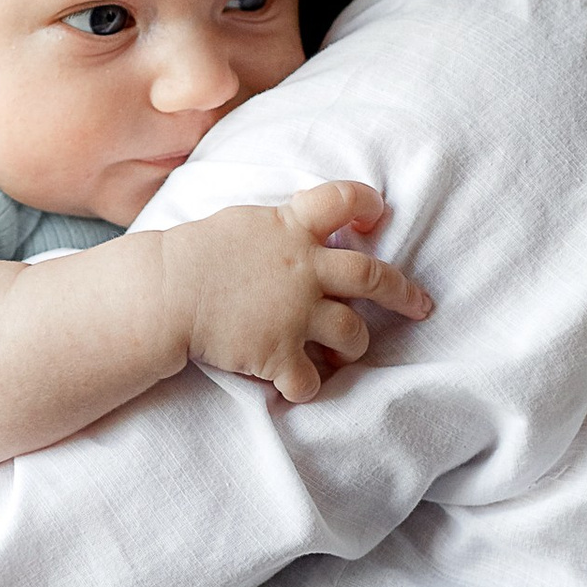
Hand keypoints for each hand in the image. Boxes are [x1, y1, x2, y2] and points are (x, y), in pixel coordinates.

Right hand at [161, 180, 429, 406]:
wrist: (164, 292)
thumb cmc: (194, 254)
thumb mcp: (242, 223)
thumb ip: (279, 226)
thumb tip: (299, 224)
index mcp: (292, 229)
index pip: (344, 200)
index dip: (368, 205)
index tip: (378, 215)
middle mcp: (304, 269)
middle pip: (373, 277)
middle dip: (404, 294)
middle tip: (422, 306)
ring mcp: (295, 313)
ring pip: (352, 334)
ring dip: (354, 346)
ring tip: (345, 353)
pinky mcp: (278, 352)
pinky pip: (309, 381)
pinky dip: (307, 387)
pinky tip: (298, 385)